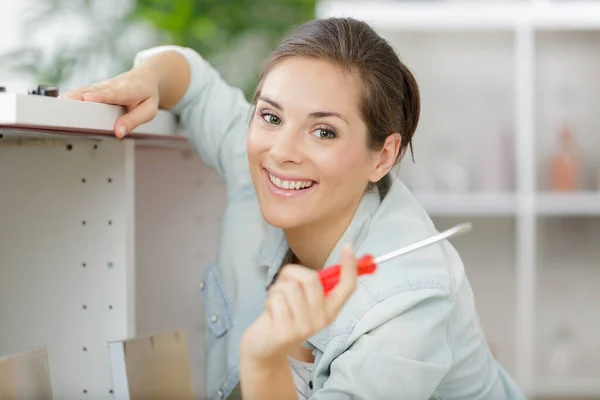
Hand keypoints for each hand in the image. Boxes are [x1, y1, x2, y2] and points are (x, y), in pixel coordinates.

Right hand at [59, 65, 159, 138]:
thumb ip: (133, 121)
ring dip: (73, 95)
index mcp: (129, 90)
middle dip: (81, 96)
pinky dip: (73, 95)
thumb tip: (118, 132)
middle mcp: (113, 85)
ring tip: (60, 102)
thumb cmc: (147, 95)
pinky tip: (62, 100)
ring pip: (87, 89)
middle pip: (95, 90)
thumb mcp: (148, 110)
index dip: (100, 96)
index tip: (88, 98)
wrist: (146, 77)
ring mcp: (103, 85)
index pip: (114, 93)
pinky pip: (84, 91)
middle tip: (66, 102)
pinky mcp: (97, 87)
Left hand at [241, 244, 357, 361]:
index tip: (348, 246)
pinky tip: (270, 313)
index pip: (347, 287)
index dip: (349, 266)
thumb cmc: (284, 314)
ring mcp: (304, 328)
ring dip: (277, 289)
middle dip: (292, 274)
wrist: (265, 346)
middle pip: (311, 279)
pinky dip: (269, 300)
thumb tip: (322, 265)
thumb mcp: (304, 300)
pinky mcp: (285, 333)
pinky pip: (276, 299)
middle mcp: (321, 319)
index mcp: (330, 309)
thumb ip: (313, 284)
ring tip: (277, 302)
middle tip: (285, 284)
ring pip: (290, 287)